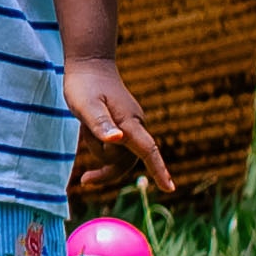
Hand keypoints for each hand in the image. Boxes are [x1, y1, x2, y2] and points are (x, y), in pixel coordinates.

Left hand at [65, 55, 174, 194]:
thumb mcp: (85, 105)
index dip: (159, 170)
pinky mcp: (123, 128)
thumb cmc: (84, 85)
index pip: (148, 150)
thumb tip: (118, 140)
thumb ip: (100, 124)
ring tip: (85, 127)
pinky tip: (88, 131)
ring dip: (99, 151)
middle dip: (106, 169)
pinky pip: (114, 149)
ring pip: (118, 157)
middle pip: (127, 162)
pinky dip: (100, 147)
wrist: (90, 66)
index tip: (170, 189)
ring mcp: (130, 128)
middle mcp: (135, 127)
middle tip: (84, 177)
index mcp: (129, 122)